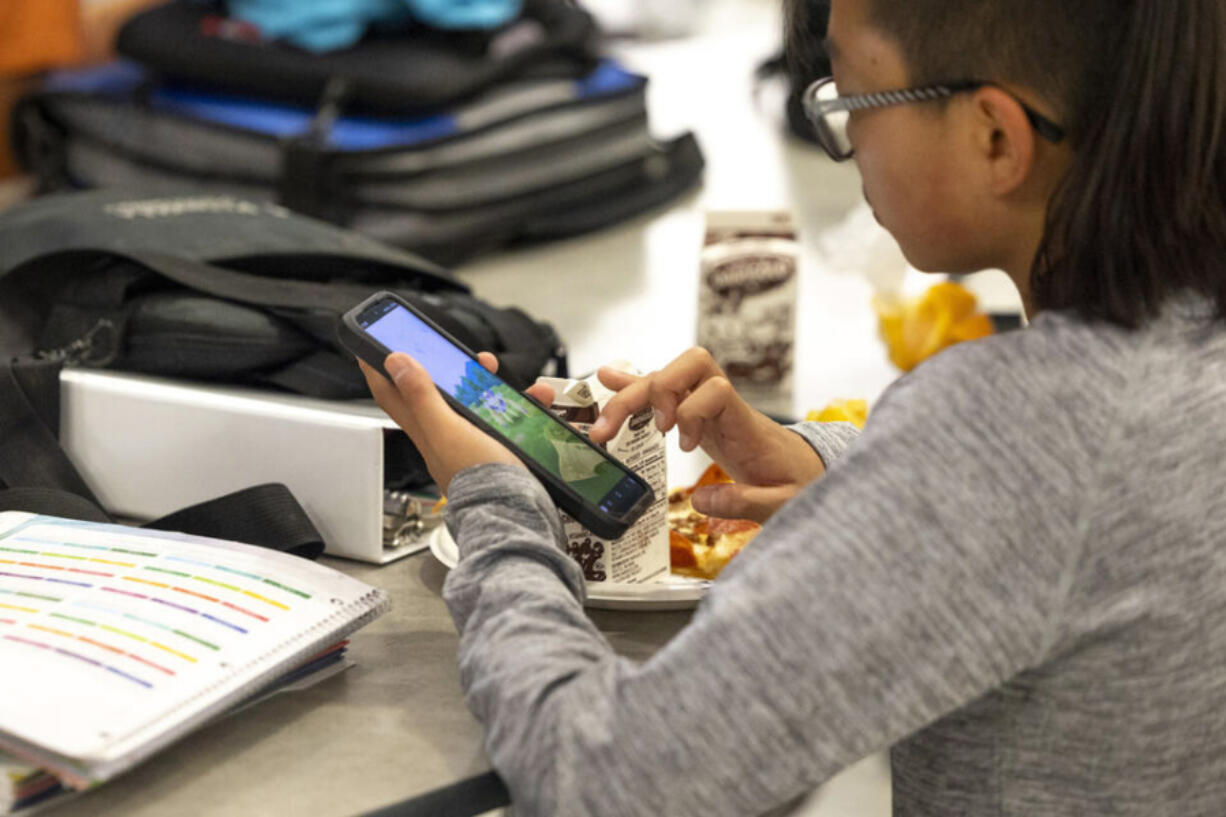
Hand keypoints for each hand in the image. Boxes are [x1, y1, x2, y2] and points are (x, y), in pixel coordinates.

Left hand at [360, 351, 555, 493]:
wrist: (515, 517)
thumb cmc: (478, 479)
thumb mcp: (447, 430)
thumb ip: (422, 396)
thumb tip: (395, 361)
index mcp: (426, 430)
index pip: (392, 394)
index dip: (378, 368)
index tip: (369, 344)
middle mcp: (447, 436)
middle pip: (441, 393)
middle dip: (455, 369)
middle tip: (470, 356)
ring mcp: (474, 444)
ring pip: (482, 404)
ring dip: (499, 388)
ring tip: (521, 384)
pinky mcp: (501, 452)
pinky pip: (511, 421)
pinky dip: (525, 409)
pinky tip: (540, 404)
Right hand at [588, 348, 824, 521]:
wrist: (805, 470)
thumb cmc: (798, 482)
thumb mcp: (783, 502)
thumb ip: (745, 502)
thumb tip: (699, 502)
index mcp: (745, 422)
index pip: (716, 389)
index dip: (693, 411)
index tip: (686, 446)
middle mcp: (724, 405)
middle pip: (685, 370)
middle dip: (651, 392)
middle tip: (631, 429)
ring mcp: (707, 407)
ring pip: (668, 378)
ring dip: (632, 395)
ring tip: (602, 423)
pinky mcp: (695, 416)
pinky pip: (665, 394)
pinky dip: (636, 388)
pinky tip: (609, 382)